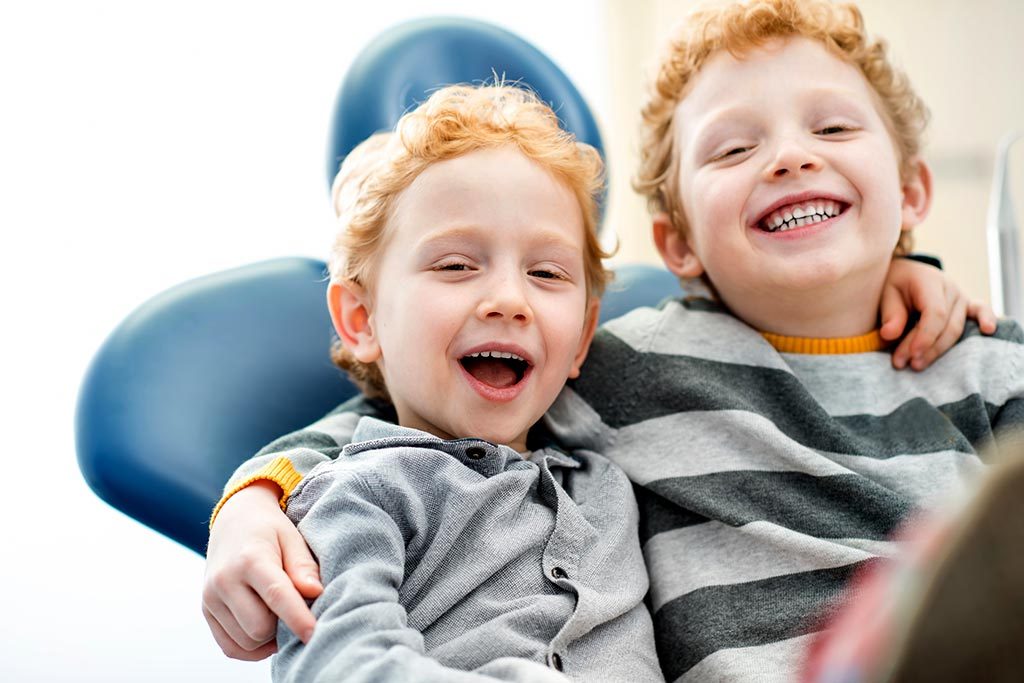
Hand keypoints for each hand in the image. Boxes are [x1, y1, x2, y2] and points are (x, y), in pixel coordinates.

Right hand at [202, 480, 322, 659]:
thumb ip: (303, 566)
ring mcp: (211, 597)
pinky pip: (230, 648)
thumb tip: (316, 593)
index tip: (314, 634)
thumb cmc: (270, 529)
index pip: (277, 596)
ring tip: (279, 613)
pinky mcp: (206, 610)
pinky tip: (266, 633)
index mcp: (250, 559)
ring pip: (246, 642)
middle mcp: (224, 580)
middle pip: (259, 628)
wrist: (233, 520)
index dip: (298, 619)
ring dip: (268, 637)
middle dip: (283, 626)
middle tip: (295, 607)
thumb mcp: (291, 538)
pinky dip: (251, 648)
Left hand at [880, 259, 997, 370]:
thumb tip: (889, 335)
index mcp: (930, 282)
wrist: (906, 275)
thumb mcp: (886, 295)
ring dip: (939, 350)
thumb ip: (890, 315)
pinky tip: (989, 330)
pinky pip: (981, 312)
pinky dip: (987, 320)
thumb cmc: (895, 286)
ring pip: (957, 329)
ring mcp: (962, 298)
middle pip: (946, 326)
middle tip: (904, 364)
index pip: (935, 313)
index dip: (925, 336)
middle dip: (926, 348)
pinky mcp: (968, 307)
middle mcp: (950, 289)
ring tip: (917, 365)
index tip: (911, 354)